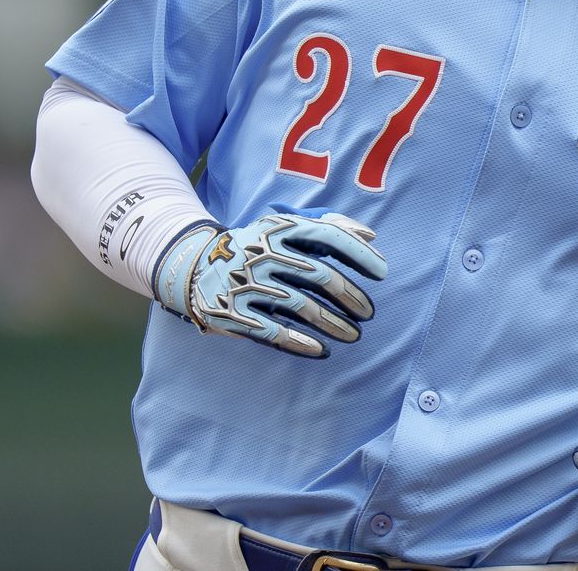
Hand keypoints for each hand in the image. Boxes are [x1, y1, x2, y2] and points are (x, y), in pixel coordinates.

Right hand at [179, 209, 386, 357]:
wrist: (195, 264)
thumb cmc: (256, 245)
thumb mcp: (284, 228)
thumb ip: (327, 226)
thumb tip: (371, 235)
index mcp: (278, 229)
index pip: (327, 237)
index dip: (358, 254)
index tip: (382, 273)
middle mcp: (263, 253)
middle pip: (319, 276)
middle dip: (350, 297)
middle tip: (369, 313)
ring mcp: (247, 283)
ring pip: (302, 307)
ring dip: (334, 324)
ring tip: (354, 335)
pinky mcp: (232, 312)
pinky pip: (273, 331)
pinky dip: (301, 342)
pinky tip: (322, 350)